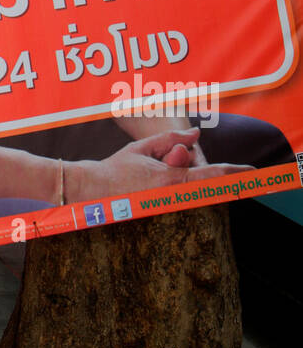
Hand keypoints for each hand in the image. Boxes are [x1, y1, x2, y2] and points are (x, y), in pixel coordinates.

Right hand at [72, 129, 252, 199]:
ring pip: (192, 187)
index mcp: (171, 179)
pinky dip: (179, 183)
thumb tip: (195, 136)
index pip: (211, 176)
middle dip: (193, 167)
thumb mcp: (143, 146)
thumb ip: (171, 139)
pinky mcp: (163, 211)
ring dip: (183, 174)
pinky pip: (183, 196)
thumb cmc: (116, 168)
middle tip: (170, 160)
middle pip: (202, 180)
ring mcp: (169, 207)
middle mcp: (173, 196)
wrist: (94, 191)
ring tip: (151, 170)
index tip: (252, 172)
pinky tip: (155, 177)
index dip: (234, 173)